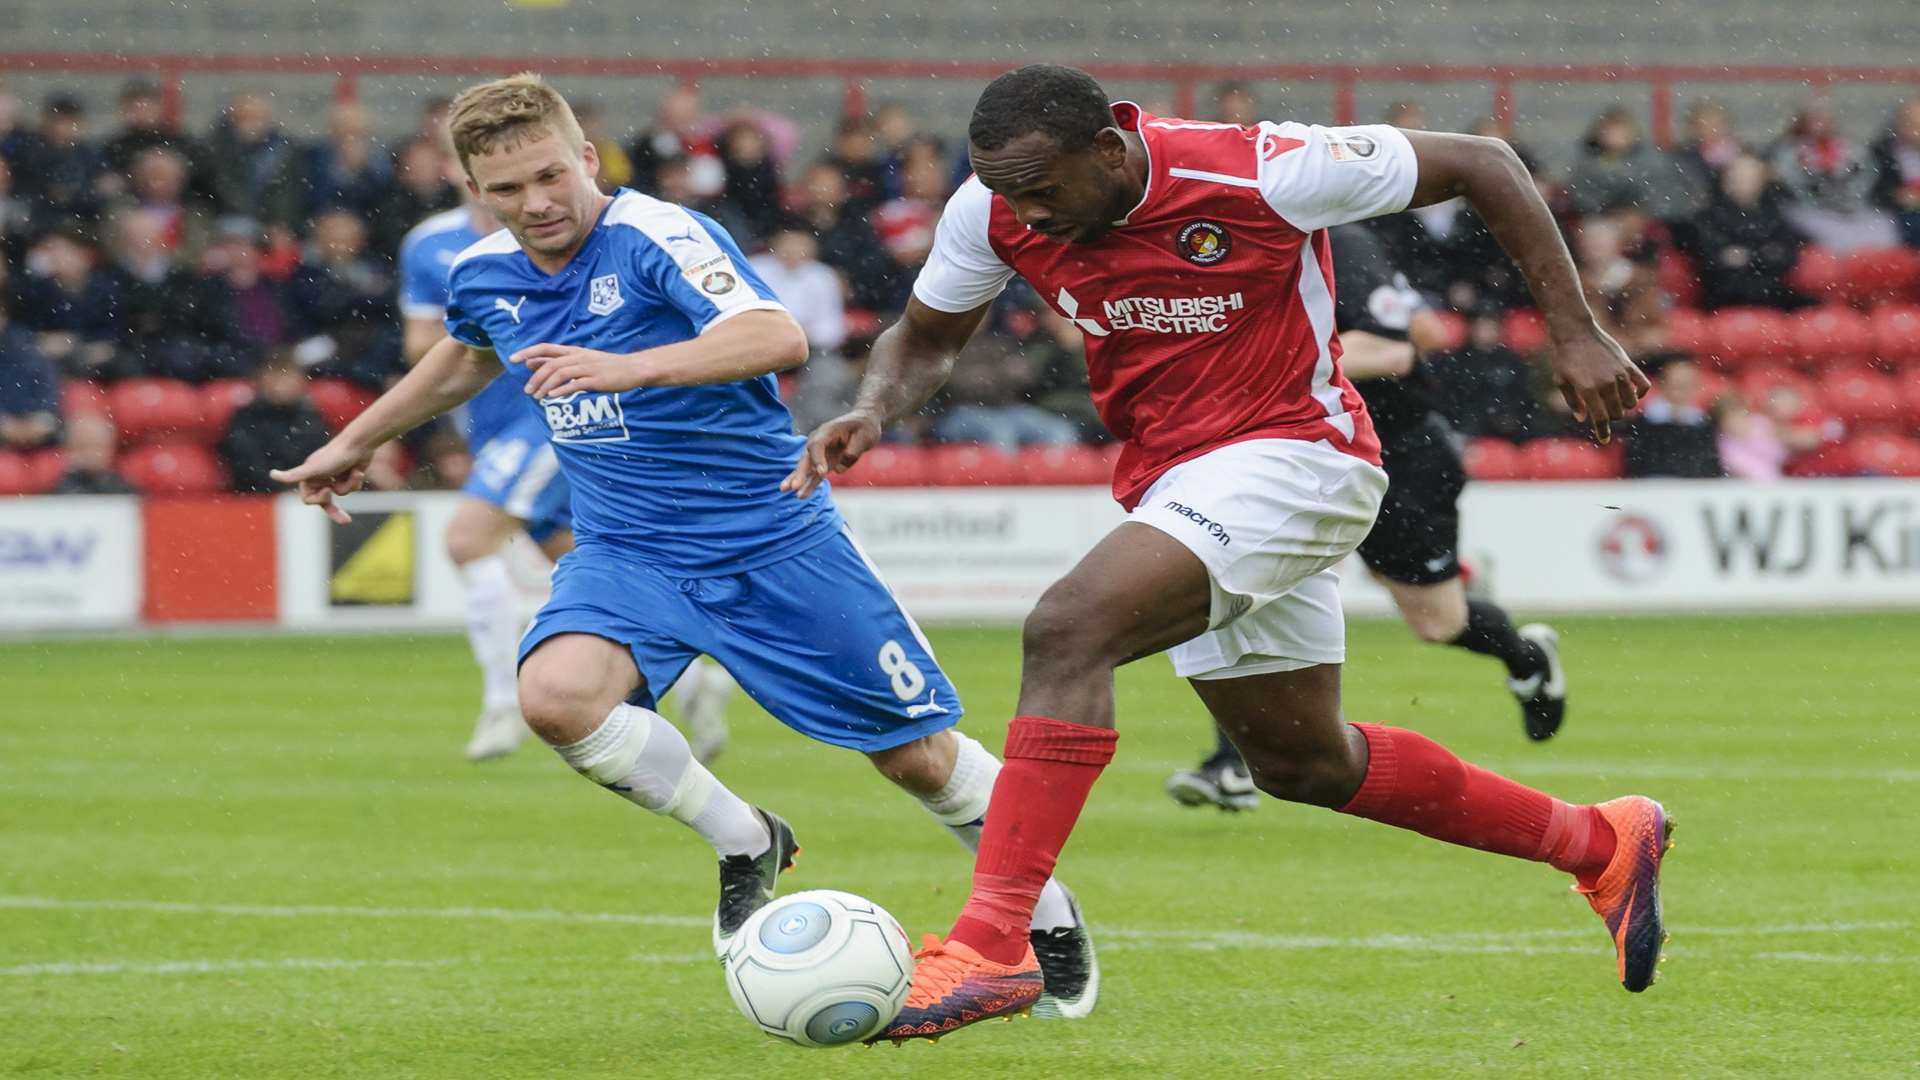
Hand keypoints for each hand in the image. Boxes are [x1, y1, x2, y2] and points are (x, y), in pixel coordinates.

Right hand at [268, 440, 373, 523]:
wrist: (359, 443)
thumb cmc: (335, 455)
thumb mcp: (313, 469)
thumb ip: (294, 475)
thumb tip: (272, 474)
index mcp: (309, 476)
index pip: (308, 499)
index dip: (319, 499)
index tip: (328, 491)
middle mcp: (321, 476)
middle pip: (325, 501)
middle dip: (335, 511)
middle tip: (346, 521)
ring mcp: (335, 476)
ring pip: (341, 493)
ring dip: (349, 485)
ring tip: (355, 473)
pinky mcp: (348, 475)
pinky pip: (351, 487)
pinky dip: (355, 481)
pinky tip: (358, 471)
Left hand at [515, 343, 646, 397]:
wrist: (633, 368)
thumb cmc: (606, 366)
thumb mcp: (581, 360)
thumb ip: (557, 361)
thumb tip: (531, 363)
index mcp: (573, 351)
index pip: (545, 348)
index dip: (528, 352)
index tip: (512, 359)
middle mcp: (578, 357)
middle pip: (550, 364)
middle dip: (535, 377)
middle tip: (527, 391)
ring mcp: (588, 368)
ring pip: (560, 374)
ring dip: (546, 385)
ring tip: (537, 397)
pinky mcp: (597, 380)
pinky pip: (576, 383)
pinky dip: (563, 389)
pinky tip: (553, 396)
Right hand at [780, 410, 883, 498]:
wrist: (864, 423)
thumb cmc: (864, 428)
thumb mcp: (865, 437)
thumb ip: (852, 452)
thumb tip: (838, 470)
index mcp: (827, 431)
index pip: (817, 445)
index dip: (817, 459)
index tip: (822, 473)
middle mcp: (819, 442)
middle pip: (806, 458)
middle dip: (799, 473)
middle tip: (793, 486)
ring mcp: (820, 454)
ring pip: (807, 468)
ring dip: (798, 479)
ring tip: (785, 490)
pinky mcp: (825, 463)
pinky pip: (814, 475)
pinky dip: (808, 485)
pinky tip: (800, 495)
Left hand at [1548, 324, 1649, 443]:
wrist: (1576, 332)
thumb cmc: (1565, 358)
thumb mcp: (1561, 381)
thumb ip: (1573, 401)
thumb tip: (1583, 419)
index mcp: (1588, 390)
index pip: (1600, 418)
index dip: (1602, 431)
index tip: (1604, 440)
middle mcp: (1606, 383)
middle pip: (1616, 412)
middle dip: (1610, 416)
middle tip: (1603, 411)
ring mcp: (1619, 374)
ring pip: (1630, 402)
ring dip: (1624, 407)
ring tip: (1615, 402)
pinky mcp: (1629, 365)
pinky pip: (1643, 385)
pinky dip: (1640, 394)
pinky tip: (1632, 394)